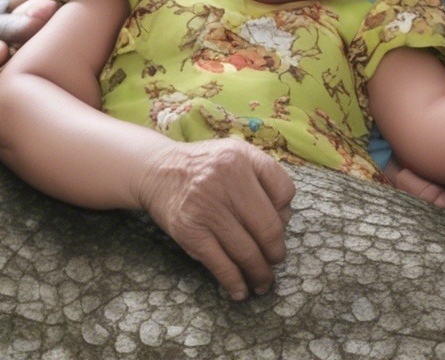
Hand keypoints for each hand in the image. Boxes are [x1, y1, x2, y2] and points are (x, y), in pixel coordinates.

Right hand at [136, 138, 295, 300]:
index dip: (287, 214)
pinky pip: (220, 264)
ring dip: (259, 273)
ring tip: (263, 282)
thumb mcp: (237, 153)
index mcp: (244, 158)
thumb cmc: (206, 165)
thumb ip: (264, 175)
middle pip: (268, 227)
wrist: (158, 171)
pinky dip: (234, 282)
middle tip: (275, 261)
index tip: (280, 227)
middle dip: (276, 252)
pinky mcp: (189, 231)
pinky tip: (241, 291)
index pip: (284, 192)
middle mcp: (227, 180)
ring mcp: (207, 207)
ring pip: (246, 251)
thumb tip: (284, 217)